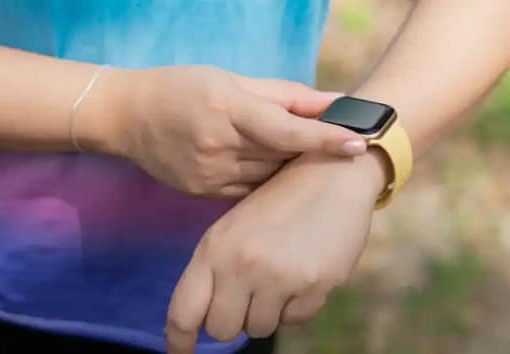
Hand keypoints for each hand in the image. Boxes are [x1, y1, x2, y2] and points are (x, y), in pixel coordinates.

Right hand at [93, 65, 367, 198]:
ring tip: (304, 154)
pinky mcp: (203, 193)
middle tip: (339, 142)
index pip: (286, 130)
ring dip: (289, 166)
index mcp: (226, 110)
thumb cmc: (181, 87)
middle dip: (311, 149)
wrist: (126, 117)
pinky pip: (250, 191)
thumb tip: (333, 101)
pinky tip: (271, 168)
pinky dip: (266, 179)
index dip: (324, 138)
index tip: (358, 143)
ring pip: (268, 177)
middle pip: (281, 155)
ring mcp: (209, 175)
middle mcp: (218, 146)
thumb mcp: (230, 78)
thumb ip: (285, 94)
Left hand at [164, 151, 388, 351]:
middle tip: (244, 296)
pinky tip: (300, 272)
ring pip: (258, 328)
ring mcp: (280, 278)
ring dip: (264, 311)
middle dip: (230, 319)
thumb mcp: (233, 226)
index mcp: (214, 249)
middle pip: (221, 329)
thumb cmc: (276, 199)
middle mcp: (242, 267)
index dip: (178, 341)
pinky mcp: (315, 286)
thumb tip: (204, 318)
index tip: (180, 353)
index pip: (184, 312)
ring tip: (276, 276)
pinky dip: (294, 305)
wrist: (332, 174)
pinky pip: (294, 320)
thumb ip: (214, 270)